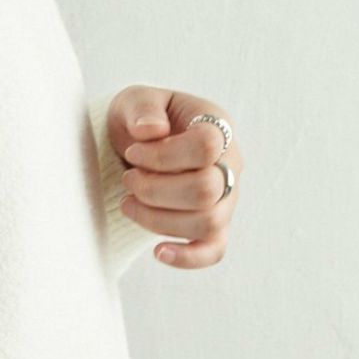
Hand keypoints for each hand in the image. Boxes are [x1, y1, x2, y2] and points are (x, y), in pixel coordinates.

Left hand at [105, 85, 243, 269]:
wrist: (136, 144)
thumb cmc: (140, 120)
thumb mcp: (134, 101)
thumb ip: (142, 108)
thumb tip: (150, 131)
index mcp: (216, 126)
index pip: (207, 146)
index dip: (163, 155)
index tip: (134, 151)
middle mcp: (230, 165)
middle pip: (207, 190)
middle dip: (154, 189)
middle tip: (129, 178)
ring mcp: (225, 199)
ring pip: (207, 222)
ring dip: (157, 218)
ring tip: (129, 201)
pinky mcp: (212, 226)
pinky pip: (214, 250)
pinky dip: (187, 257)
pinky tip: (158, 252)